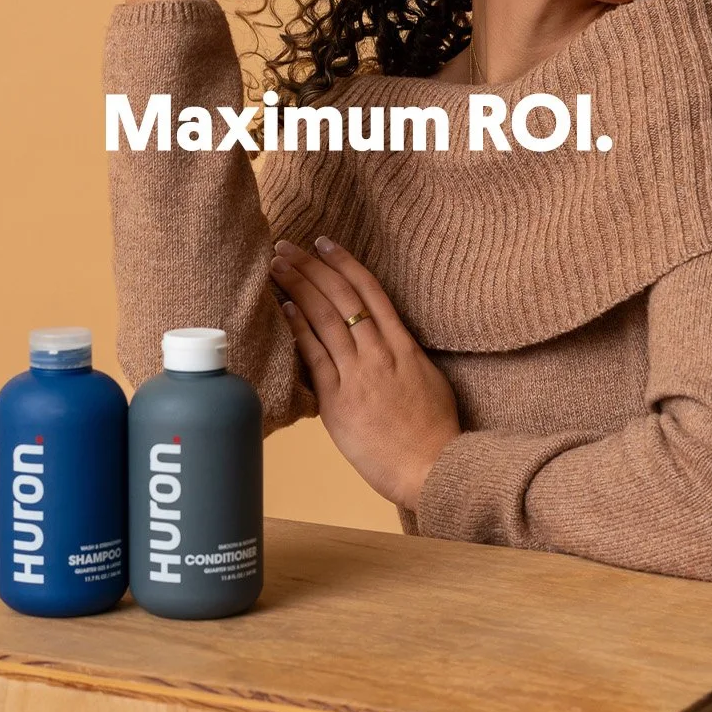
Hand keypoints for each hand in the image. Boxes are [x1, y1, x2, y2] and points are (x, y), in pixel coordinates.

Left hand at [268, 235, 461, 509]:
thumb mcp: (426, 379)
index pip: (370, 291)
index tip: (324, 243)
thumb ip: (401, 354)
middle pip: (341, 297)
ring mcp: (358, 375)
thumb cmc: (434, 431)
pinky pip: (315, 357)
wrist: (432, 468)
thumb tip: (380, 339)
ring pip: (325, 319)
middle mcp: (379, 352)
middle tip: (286, 247)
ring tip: (277, 267)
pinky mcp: (338, 401)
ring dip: (298, 288)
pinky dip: (299, 328)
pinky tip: (284, 308)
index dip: (345, 263)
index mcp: (403, 345)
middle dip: (311, 267)